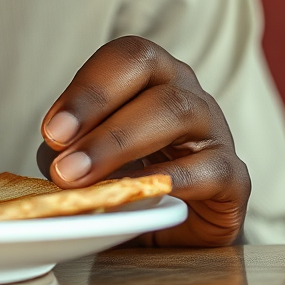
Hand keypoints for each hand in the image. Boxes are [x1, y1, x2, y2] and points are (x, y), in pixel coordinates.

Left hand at [36, 36, 249, 245]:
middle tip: (57, 144)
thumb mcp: (93, 153)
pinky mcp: (234, 176)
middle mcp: (183, 89)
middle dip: (96, 104)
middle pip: (146, 70)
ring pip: (174, 111)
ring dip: (119, 141)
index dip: (86, 87)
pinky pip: (210, 168)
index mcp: (149, 72)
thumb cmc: (130, 175)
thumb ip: (73, 147)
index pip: (122, 56)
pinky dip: (171, 178)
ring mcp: (214, 129)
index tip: (51, 129)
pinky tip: (138, 190)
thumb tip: (51, 155)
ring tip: (79, 174)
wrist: (180, 228)